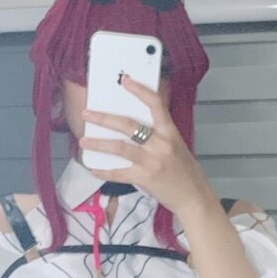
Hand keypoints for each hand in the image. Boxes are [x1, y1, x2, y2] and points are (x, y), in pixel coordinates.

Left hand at [80, 75, 211, 216]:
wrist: (193, 197)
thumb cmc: (183, 171)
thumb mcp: (176, 145)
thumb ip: (158, 133)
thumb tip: (132, 124)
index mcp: (170, 132)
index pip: (155, 104)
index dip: (140, 91)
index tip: (124, 80)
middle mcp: (161, 144)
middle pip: (128, 125)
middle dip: (104, 118)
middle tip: (87, 114)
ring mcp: (152, 162)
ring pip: (119, 148)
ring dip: (98, 143)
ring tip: (83, 141)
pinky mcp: (145, 178)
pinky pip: (119, 173)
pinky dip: (104, 171)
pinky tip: (93, 168)